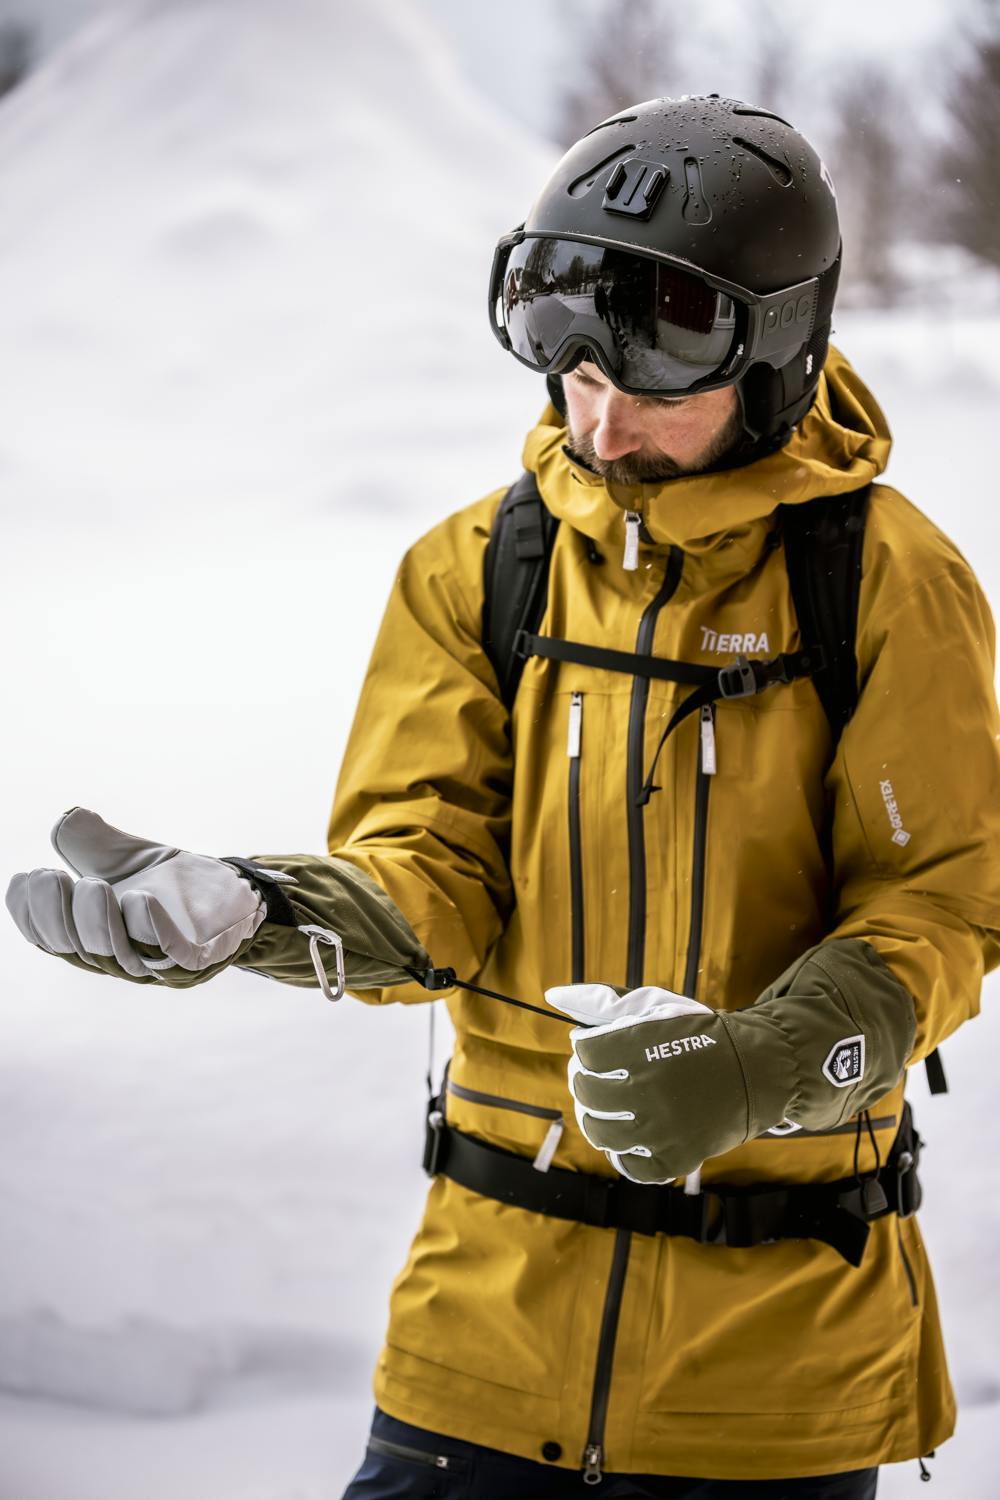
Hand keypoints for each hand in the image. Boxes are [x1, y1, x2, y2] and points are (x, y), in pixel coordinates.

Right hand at [6, 808, 268, 986]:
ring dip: (99, 923)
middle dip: (58, 916)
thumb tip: (65, 821)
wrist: (233, 888)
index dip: (32, 915)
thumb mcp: (128, 857)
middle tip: (51, 876)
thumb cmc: (173, 881)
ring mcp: (160, 963)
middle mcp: (122, 958)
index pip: (53, 940)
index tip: (25, 877)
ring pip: (119, 956)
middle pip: (80, 951)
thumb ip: (94, 843)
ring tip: (93, 886)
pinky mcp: (198, 958)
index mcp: (96, 939)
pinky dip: (152, 929)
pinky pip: (171, 953)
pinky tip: (139, 900)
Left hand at [547, 982, 779, 1183]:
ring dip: (598, 1115)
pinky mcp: (674, 1159)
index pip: (585, 1051)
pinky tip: (632, 1133)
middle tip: (602, 1075)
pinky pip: (628, 1164)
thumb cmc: (696, 1035)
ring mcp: (661, 1130)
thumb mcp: (654, 1006)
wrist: (755, 1072)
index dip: (588, 1047)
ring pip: (600, 1131)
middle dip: (586, 1078)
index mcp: (641, 1046)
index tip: (602, 1046)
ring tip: (612, 1104)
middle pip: (586, 1091)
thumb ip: (601, 1001)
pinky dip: (624, 1151)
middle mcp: (648, 1090)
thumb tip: (553, 995)